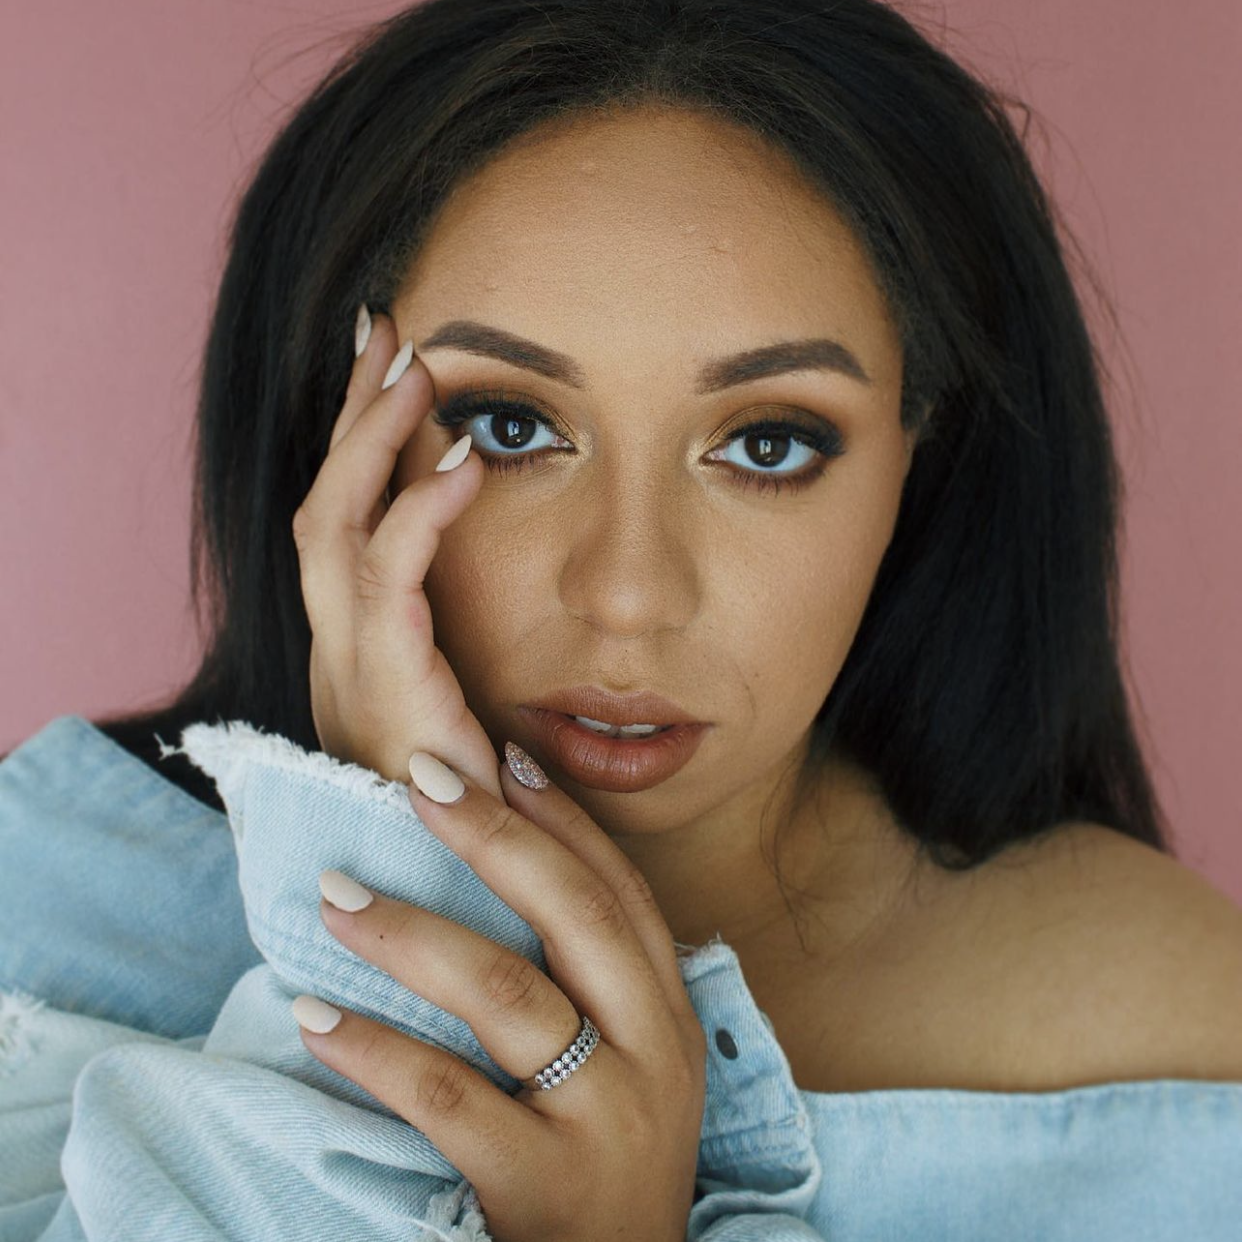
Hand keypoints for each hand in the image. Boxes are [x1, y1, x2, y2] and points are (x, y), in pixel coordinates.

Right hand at [292, 306, 502, 796]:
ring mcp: (351, 673)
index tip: (388, 366)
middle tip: (386, 331)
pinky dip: (417, 519)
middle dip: (352, 417)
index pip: (341, 524)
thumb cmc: (476, 813)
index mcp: (357, 652)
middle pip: (324, 507)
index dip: (358, 443)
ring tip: (417, 370)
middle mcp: (338, 653)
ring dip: (373, 444)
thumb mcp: (467, 717)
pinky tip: (462, 467)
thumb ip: (469, 659)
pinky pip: (388, 589)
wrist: (459, 904)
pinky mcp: (385, 697)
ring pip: (337, 531)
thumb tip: (510, 611)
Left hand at [294, 749, 707, 1241]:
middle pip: (576, 914)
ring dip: (413, 933)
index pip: (619, 889)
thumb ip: (594, 982)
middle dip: (495, 836)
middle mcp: (653, 1048)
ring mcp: (606, 1115)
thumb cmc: (608, 1159)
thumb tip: (508, 874)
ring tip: (335, 893)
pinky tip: (319, 1017)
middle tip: (418, 778)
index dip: (561, 817)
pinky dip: (377, 1050)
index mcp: (668, 1010)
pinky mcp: (546, 1182)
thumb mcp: (633, 1062)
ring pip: (508, 994)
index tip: (500, 755)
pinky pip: (449, 1098)